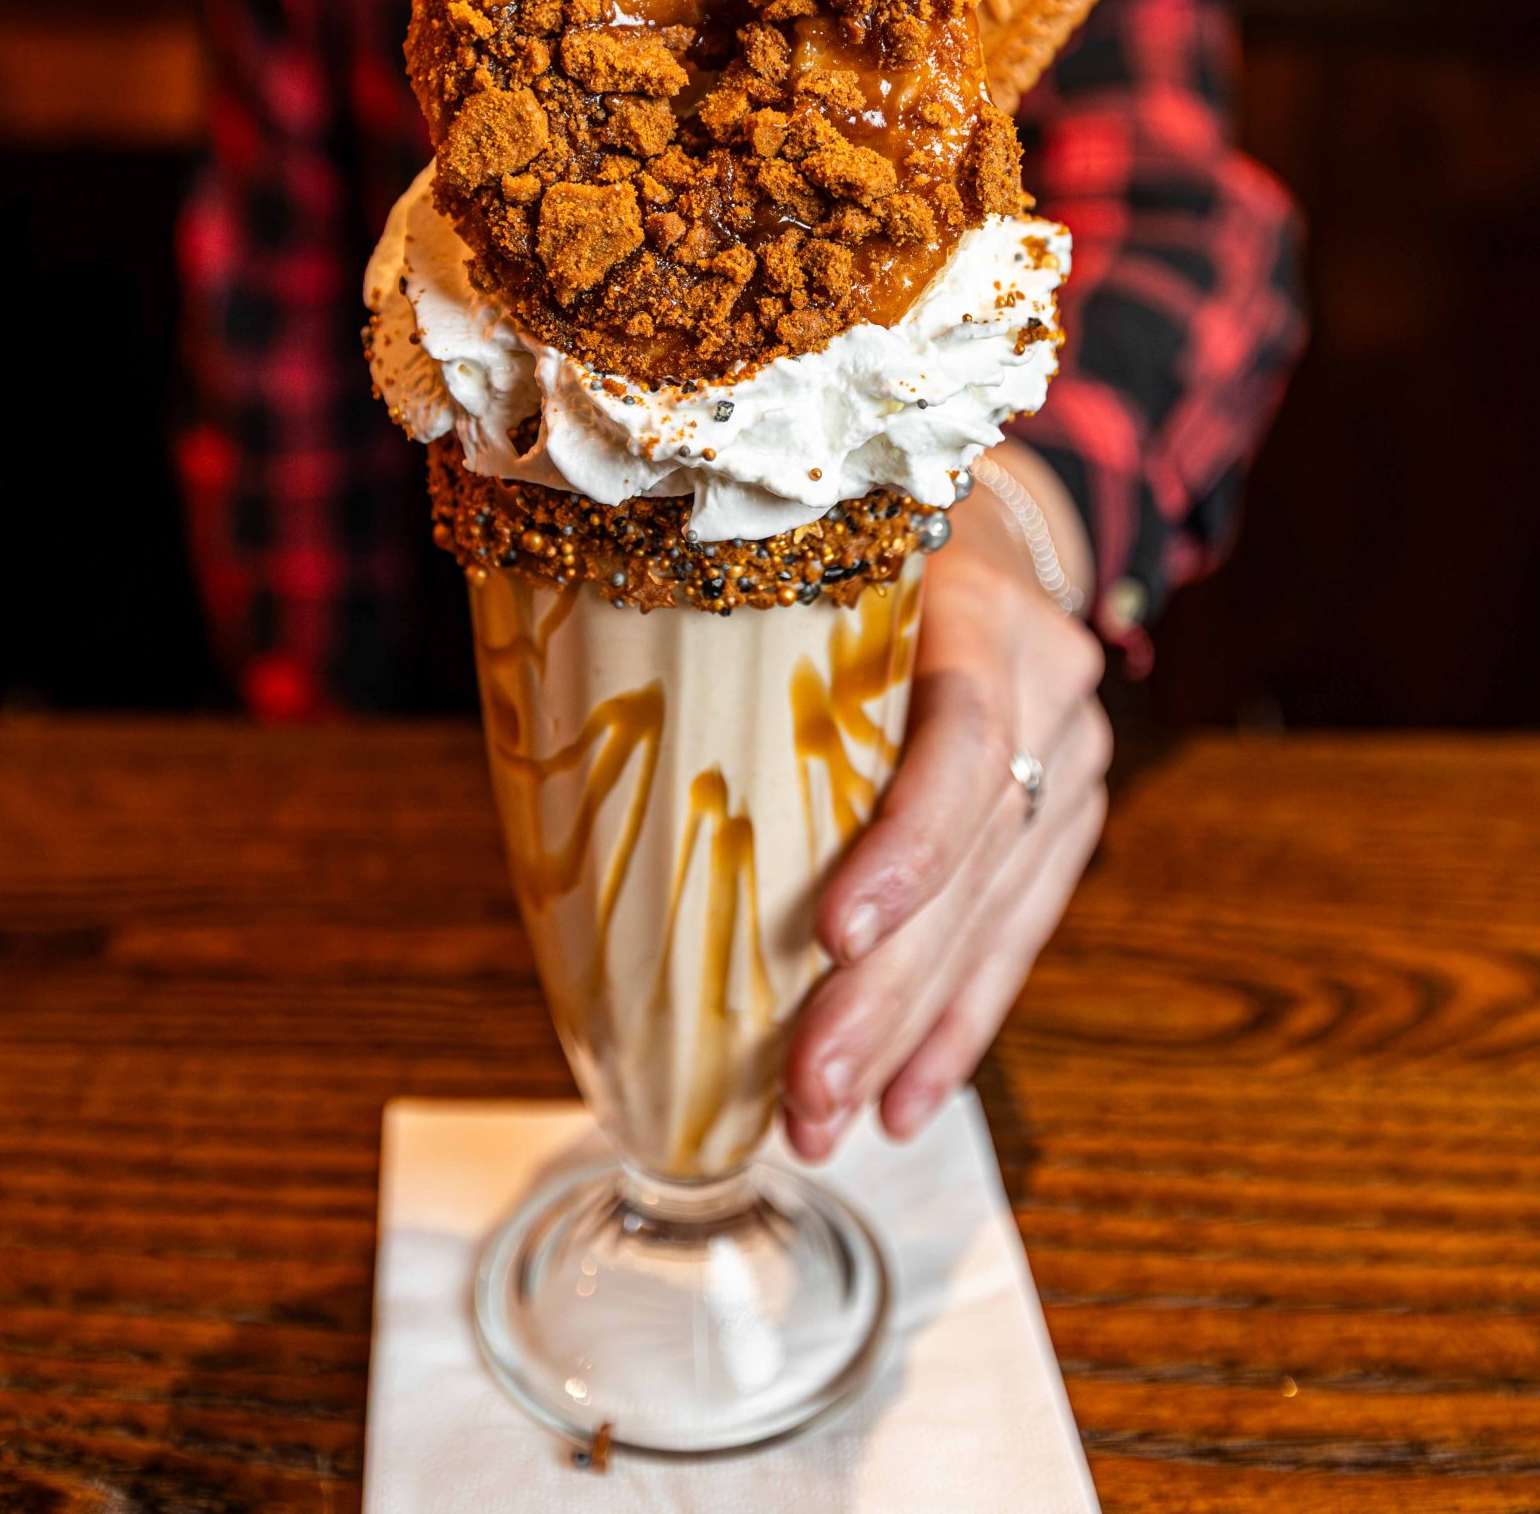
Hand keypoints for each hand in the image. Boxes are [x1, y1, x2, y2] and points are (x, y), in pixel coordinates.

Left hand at [782, 480, 1111, 1155]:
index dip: (908, 847)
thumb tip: (581, 776)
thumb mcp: (802, 568)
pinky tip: (904, 1100)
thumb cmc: (842, 554)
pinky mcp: (1073, 816)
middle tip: (806, 1092)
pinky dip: (956, 1024)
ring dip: (909, 1034)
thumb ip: (740, 650)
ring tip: (831, 1122)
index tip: (837, 938)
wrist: (986, 534)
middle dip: (887, 992)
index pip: (963, 739)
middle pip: (975, 857)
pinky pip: (1019, 937)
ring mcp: (1075, 754)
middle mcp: (1048, 684)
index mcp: (980, 610)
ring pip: (996, 916)